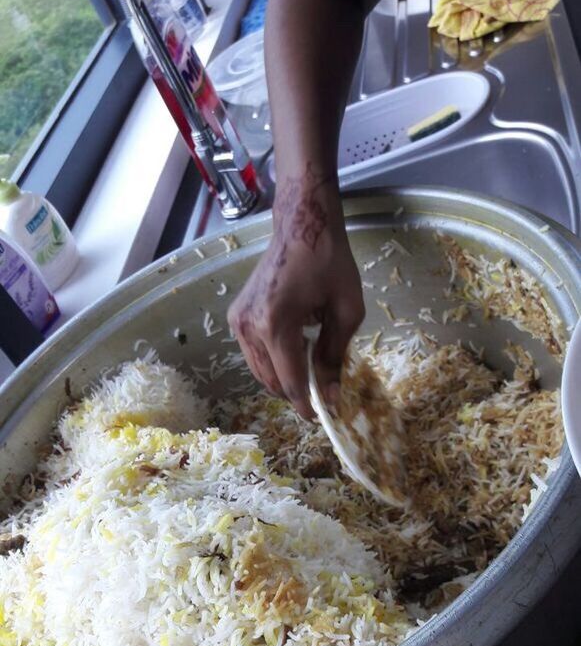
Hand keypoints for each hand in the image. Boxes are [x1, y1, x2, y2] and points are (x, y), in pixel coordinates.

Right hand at [228, 165, 364, 418]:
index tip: (323, 418)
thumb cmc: (329, 262)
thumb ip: (335, 357)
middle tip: (321, 396)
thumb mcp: (346, 311)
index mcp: (276, 325)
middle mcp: (249, 326)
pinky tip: (295, 351)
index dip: (306, 404)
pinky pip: (254, 355)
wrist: (302, 227)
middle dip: (295, 394)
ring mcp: (238, 322)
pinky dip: (273, 362)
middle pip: (271, 381)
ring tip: (309, 372)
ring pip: (259, 371)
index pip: (289, 380)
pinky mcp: (236, 317)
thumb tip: (331, 397)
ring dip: (283, 379)